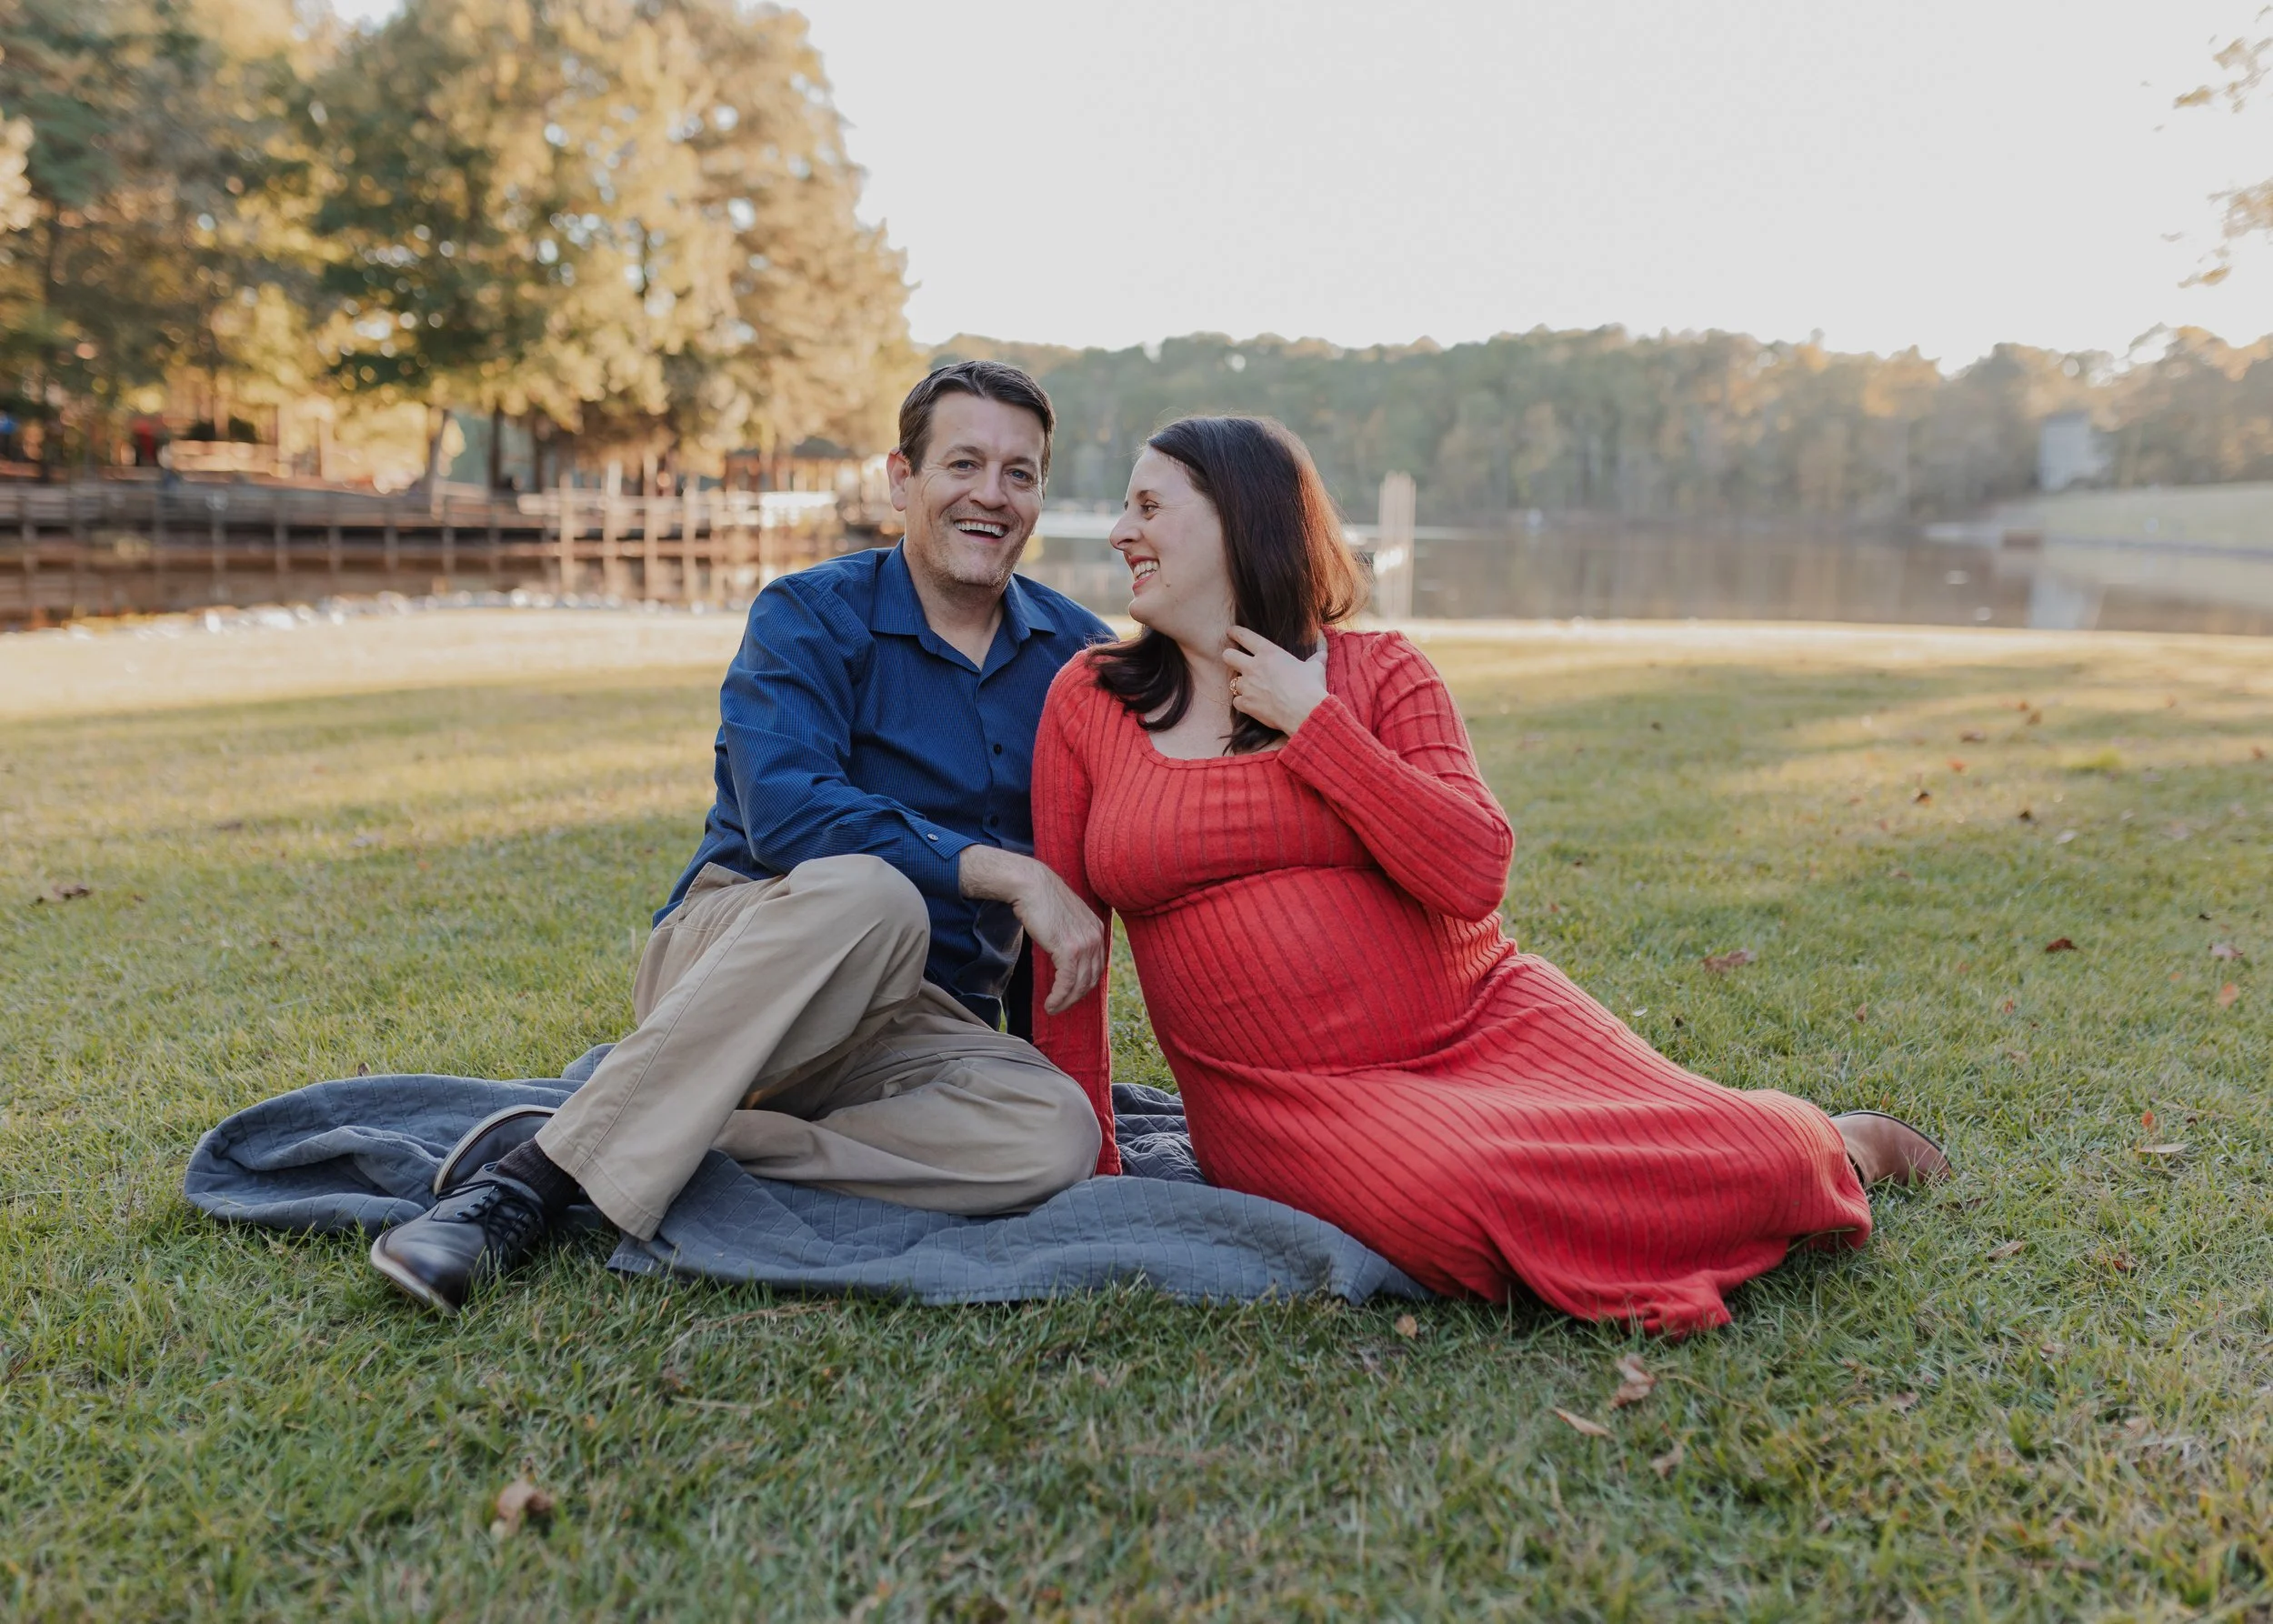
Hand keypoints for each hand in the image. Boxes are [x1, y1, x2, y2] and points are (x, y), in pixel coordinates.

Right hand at [958, 846, 1106, 1013]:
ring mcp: (1084, 943)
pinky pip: (1067, 982)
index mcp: (1096, 928)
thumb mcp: (1065, 918)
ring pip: (1080, 984)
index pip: (1097, 965)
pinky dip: (1059, 997)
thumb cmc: (1041, 899)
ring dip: (1066, 1001)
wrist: (1030, 885)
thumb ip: (1071, 935)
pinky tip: (1050, 1004)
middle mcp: (1095, 937)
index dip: (1084, 983)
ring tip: (1053, 1008)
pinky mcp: (1069, 949)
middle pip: (1091, 978)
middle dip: (1076, 996)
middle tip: (1061, 1005)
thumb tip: (1065, 955)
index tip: (1072, 993)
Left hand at [1222, 626, 1327, 734]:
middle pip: (1228, 656)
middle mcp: (1254, 667)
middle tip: (1234, 660)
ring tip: (1251, 688)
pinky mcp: (1247, 704)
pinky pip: (1236, 702)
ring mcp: (1248, 686)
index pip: (1245, 636)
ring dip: (1241, 684)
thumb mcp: (1315, 667)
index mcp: (1269, 653)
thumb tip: (1322, 651)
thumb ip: (1315, 658)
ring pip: (1233, 682)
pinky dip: (1242, 703)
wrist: (1305, 711)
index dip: (1235, 632)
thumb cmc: (1310, 686)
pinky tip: (1251, 704)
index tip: (1231, 631)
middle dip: (1229, 656)